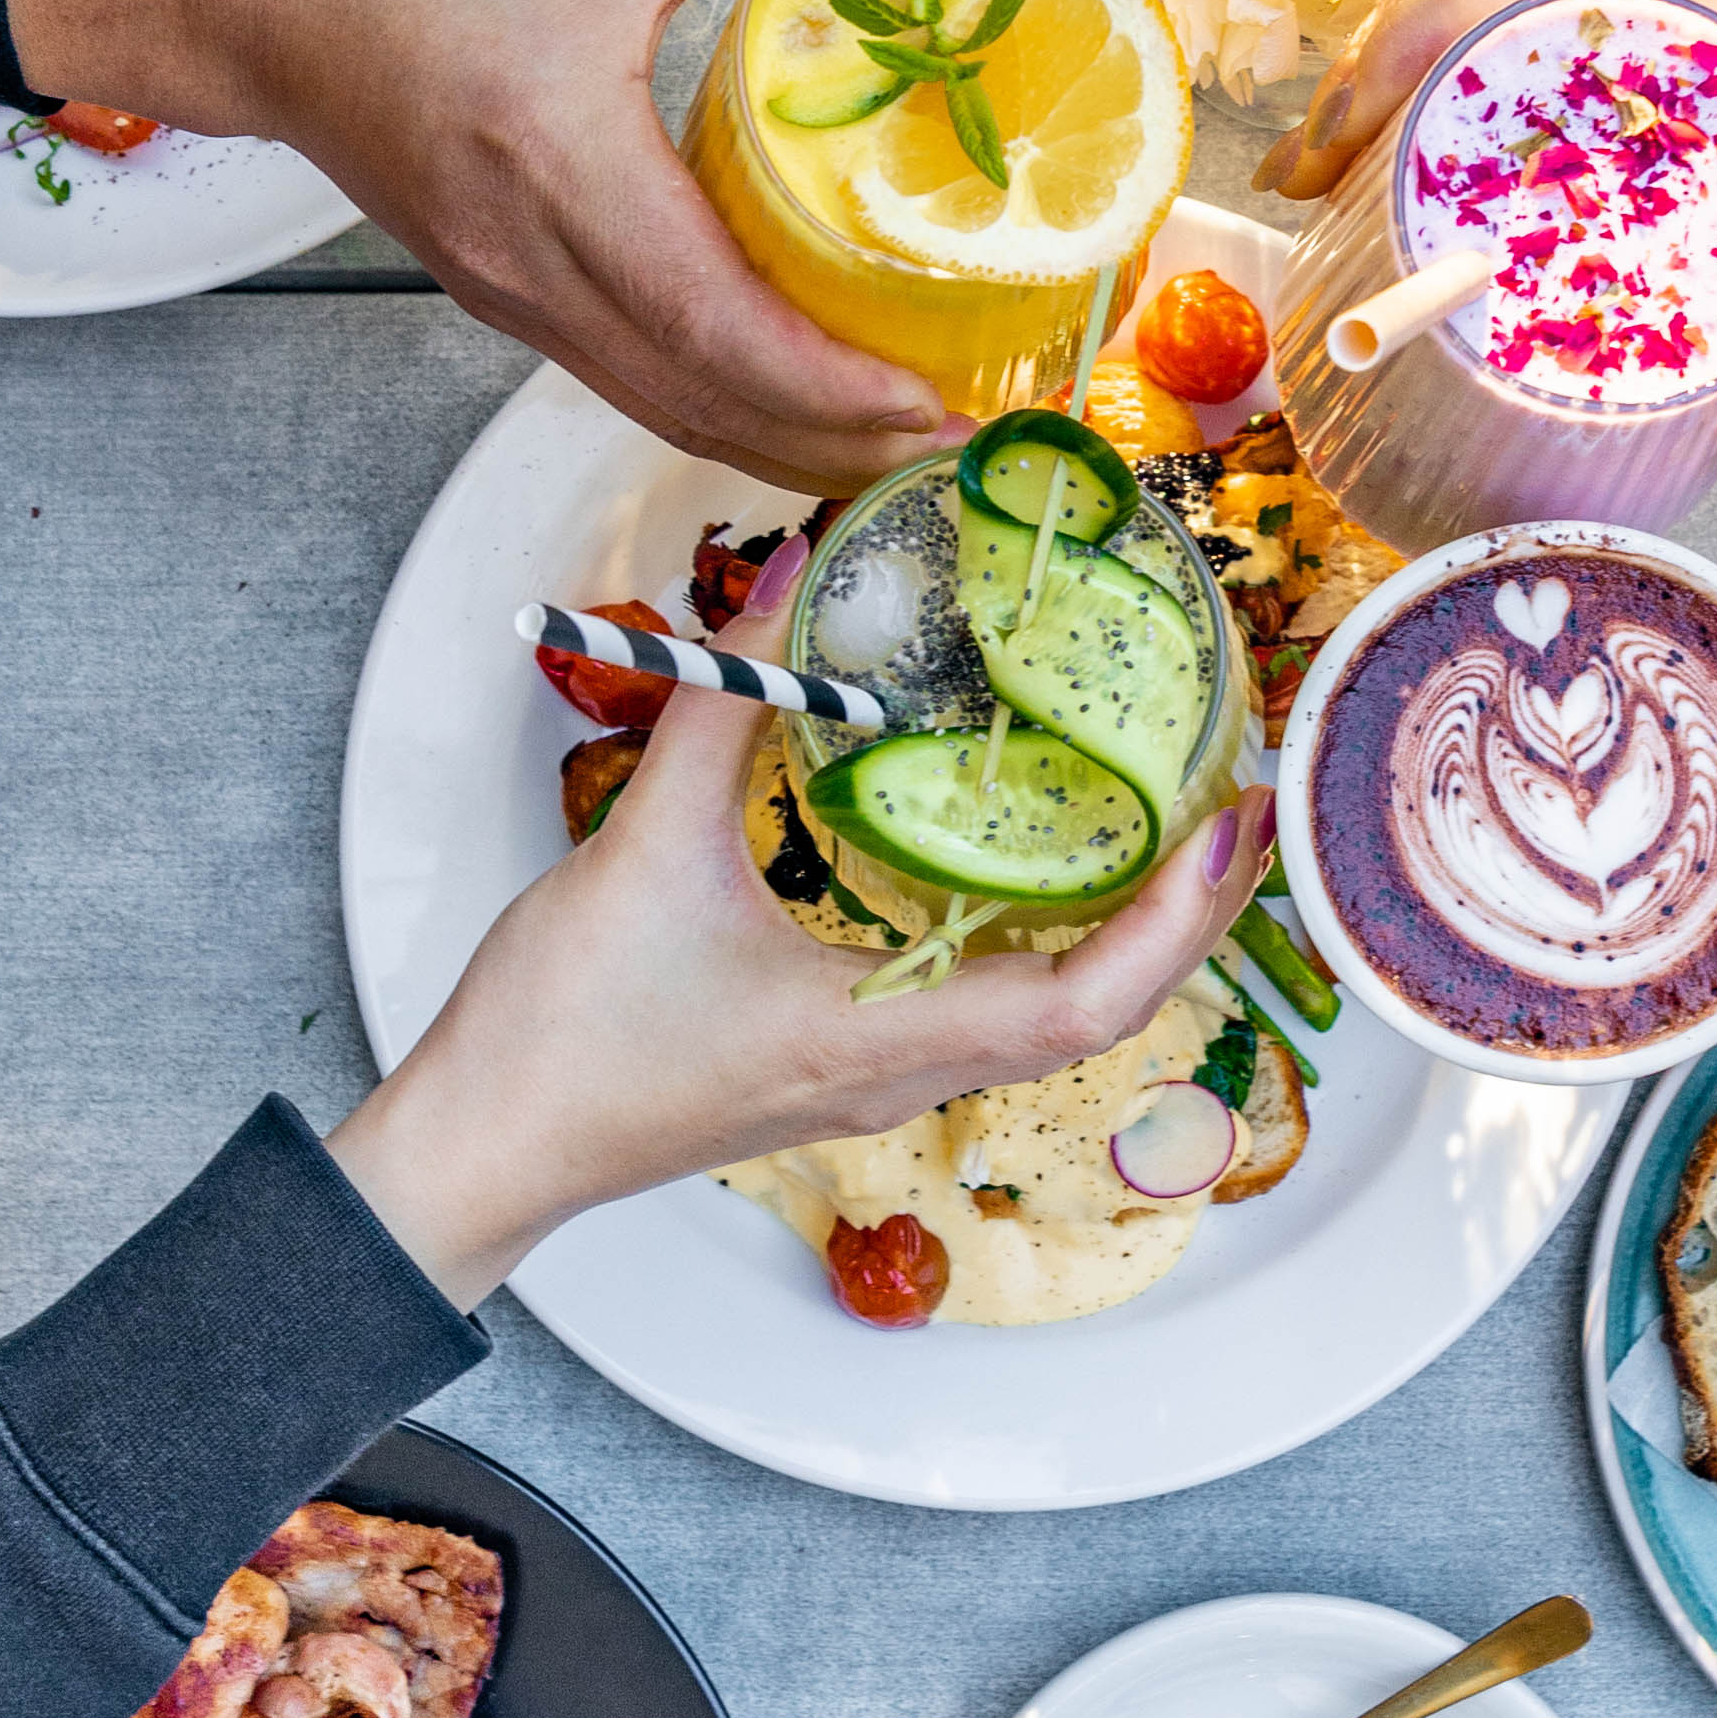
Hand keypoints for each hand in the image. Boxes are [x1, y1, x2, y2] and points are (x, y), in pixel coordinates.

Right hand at [4, 0, 945, 497]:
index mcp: (561, 166)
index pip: (717, 326)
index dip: (835, 384)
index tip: (934, 396)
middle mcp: (531, 263)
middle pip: (705, 405)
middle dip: (843, 445)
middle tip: (962, 436)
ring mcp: (510, 292)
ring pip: (666, 409)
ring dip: (788, 442)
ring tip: (902, 438)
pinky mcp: (502, 290)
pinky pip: (630, 377)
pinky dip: (724, 405)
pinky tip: (796, 394)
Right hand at [324, 536, 1279, 1307]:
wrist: (480, 1146)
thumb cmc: (563, 1027)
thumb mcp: (645, 840)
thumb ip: (725, 699)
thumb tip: (786, 572)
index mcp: (880, 1038)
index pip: (1081, 1003)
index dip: (1174, 921)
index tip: (1232, 831)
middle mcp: (902, 1072)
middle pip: (1095, 1013)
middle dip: (1183, 916)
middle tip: (1236, 807)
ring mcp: (875, 1077)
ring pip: (1044, 1018)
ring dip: (1124, 934)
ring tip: (1169, 829)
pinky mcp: (839, 1064)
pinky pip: (986, 1011)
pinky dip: (1045, 942)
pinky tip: (1040, 871)